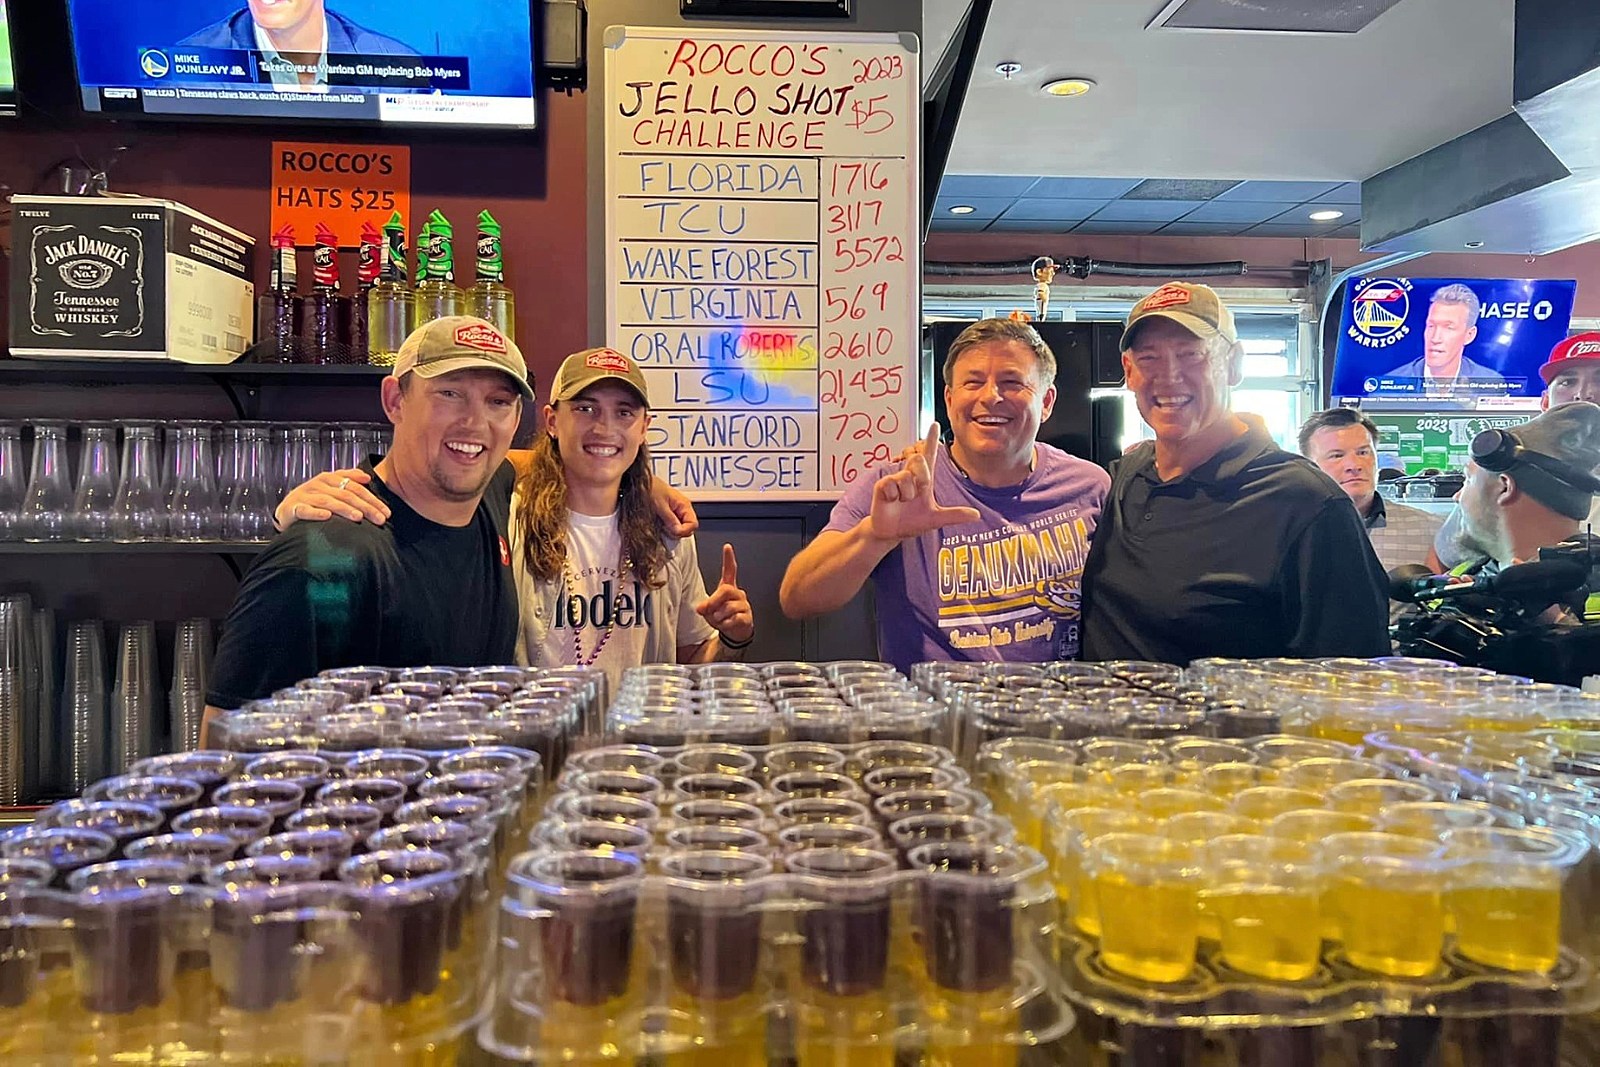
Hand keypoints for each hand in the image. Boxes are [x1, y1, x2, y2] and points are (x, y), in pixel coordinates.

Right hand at [274, 468, 390, 529]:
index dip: (372, 499)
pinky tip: (327, 517)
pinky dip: (316, 513)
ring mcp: (305, 495)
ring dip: (345, 509)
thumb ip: (348, 480)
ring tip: (359, 517)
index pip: (355, 488)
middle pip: (346, 494)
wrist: (286, 511)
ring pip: (328, 501)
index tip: (386, 512)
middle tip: (380, 519)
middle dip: (365, 507)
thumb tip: (367, 477)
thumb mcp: (330, 489)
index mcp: (329, 478)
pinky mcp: (293, 508)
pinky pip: (305, 510)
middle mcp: (318, 484)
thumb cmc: (312, 501)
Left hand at [653, 479, 698, 536]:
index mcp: (684, 504)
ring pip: (680, 528)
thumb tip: (678, 531)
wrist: (640, 482)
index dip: (684, 531)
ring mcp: (676, 511)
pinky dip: (667, 528)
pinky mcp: (669, 513)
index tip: (673, 533)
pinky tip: (660, 526)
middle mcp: (682, 508)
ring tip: (661, 527)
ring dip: (671, 531)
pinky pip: (672, 525)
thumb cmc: (650, 488)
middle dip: (678, 532)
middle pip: (688, 527)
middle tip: (667, 531)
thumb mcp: (660, 506)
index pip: (693, 524)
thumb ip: (670, 520)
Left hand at [696, 543, 753, 643]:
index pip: (730, 571)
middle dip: (714, 602)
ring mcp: (744, 605)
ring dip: (719, 617)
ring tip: (721, 620)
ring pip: (728, 607)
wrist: (734, 632)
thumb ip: (705, 606)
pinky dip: (726, 624)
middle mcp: (738, 594)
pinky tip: (728, 625)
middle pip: (726, 590)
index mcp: (728, 588)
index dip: (728, 559)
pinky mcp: (747, 617)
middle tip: (708, 611)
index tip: (727, 547)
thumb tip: (701, 608)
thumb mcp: (709, 610)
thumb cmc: (722, 617)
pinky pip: (734, 618)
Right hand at [867, 424, 979, 542]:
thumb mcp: (935, 518)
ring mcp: (895, 479)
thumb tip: (976, 515)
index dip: (931, 439)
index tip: (934, 424)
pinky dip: (894, 496)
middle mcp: (910, 475)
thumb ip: (954, 515)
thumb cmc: (911, 521)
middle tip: (916, 494)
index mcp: (924, 480)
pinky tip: (891, 501)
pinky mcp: (882, 485)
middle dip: (921, 477)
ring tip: (902, 501)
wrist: (891, 532)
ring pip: (905, 476)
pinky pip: (891, 484)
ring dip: (906, 494)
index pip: (929, 455)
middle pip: (918, 460)